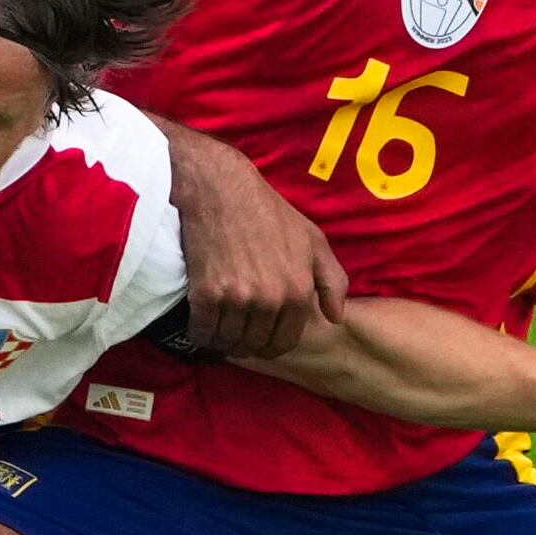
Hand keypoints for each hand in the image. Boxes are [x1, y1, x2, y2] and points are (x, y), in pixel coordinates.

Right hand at [163, 122, 345, 356]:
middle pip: (255, 345)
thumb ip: (332, 280)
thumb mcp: (313, 240)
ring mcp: (238, 299)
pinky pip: (203, 332)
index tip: (258, 338)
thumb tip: (335, 318)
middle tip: (235, 331)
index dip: (271, 344)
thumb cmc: (268, 212)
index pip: (284, 341)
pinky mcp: (207, 295)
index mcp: (298, 290)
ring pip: (228, 341)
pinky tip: (201, 322)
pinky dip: (200, 333)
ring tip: (218, 327)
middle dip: (246, 343)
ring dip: (222, 340)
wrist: (221, 190)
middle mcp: (271, 299)